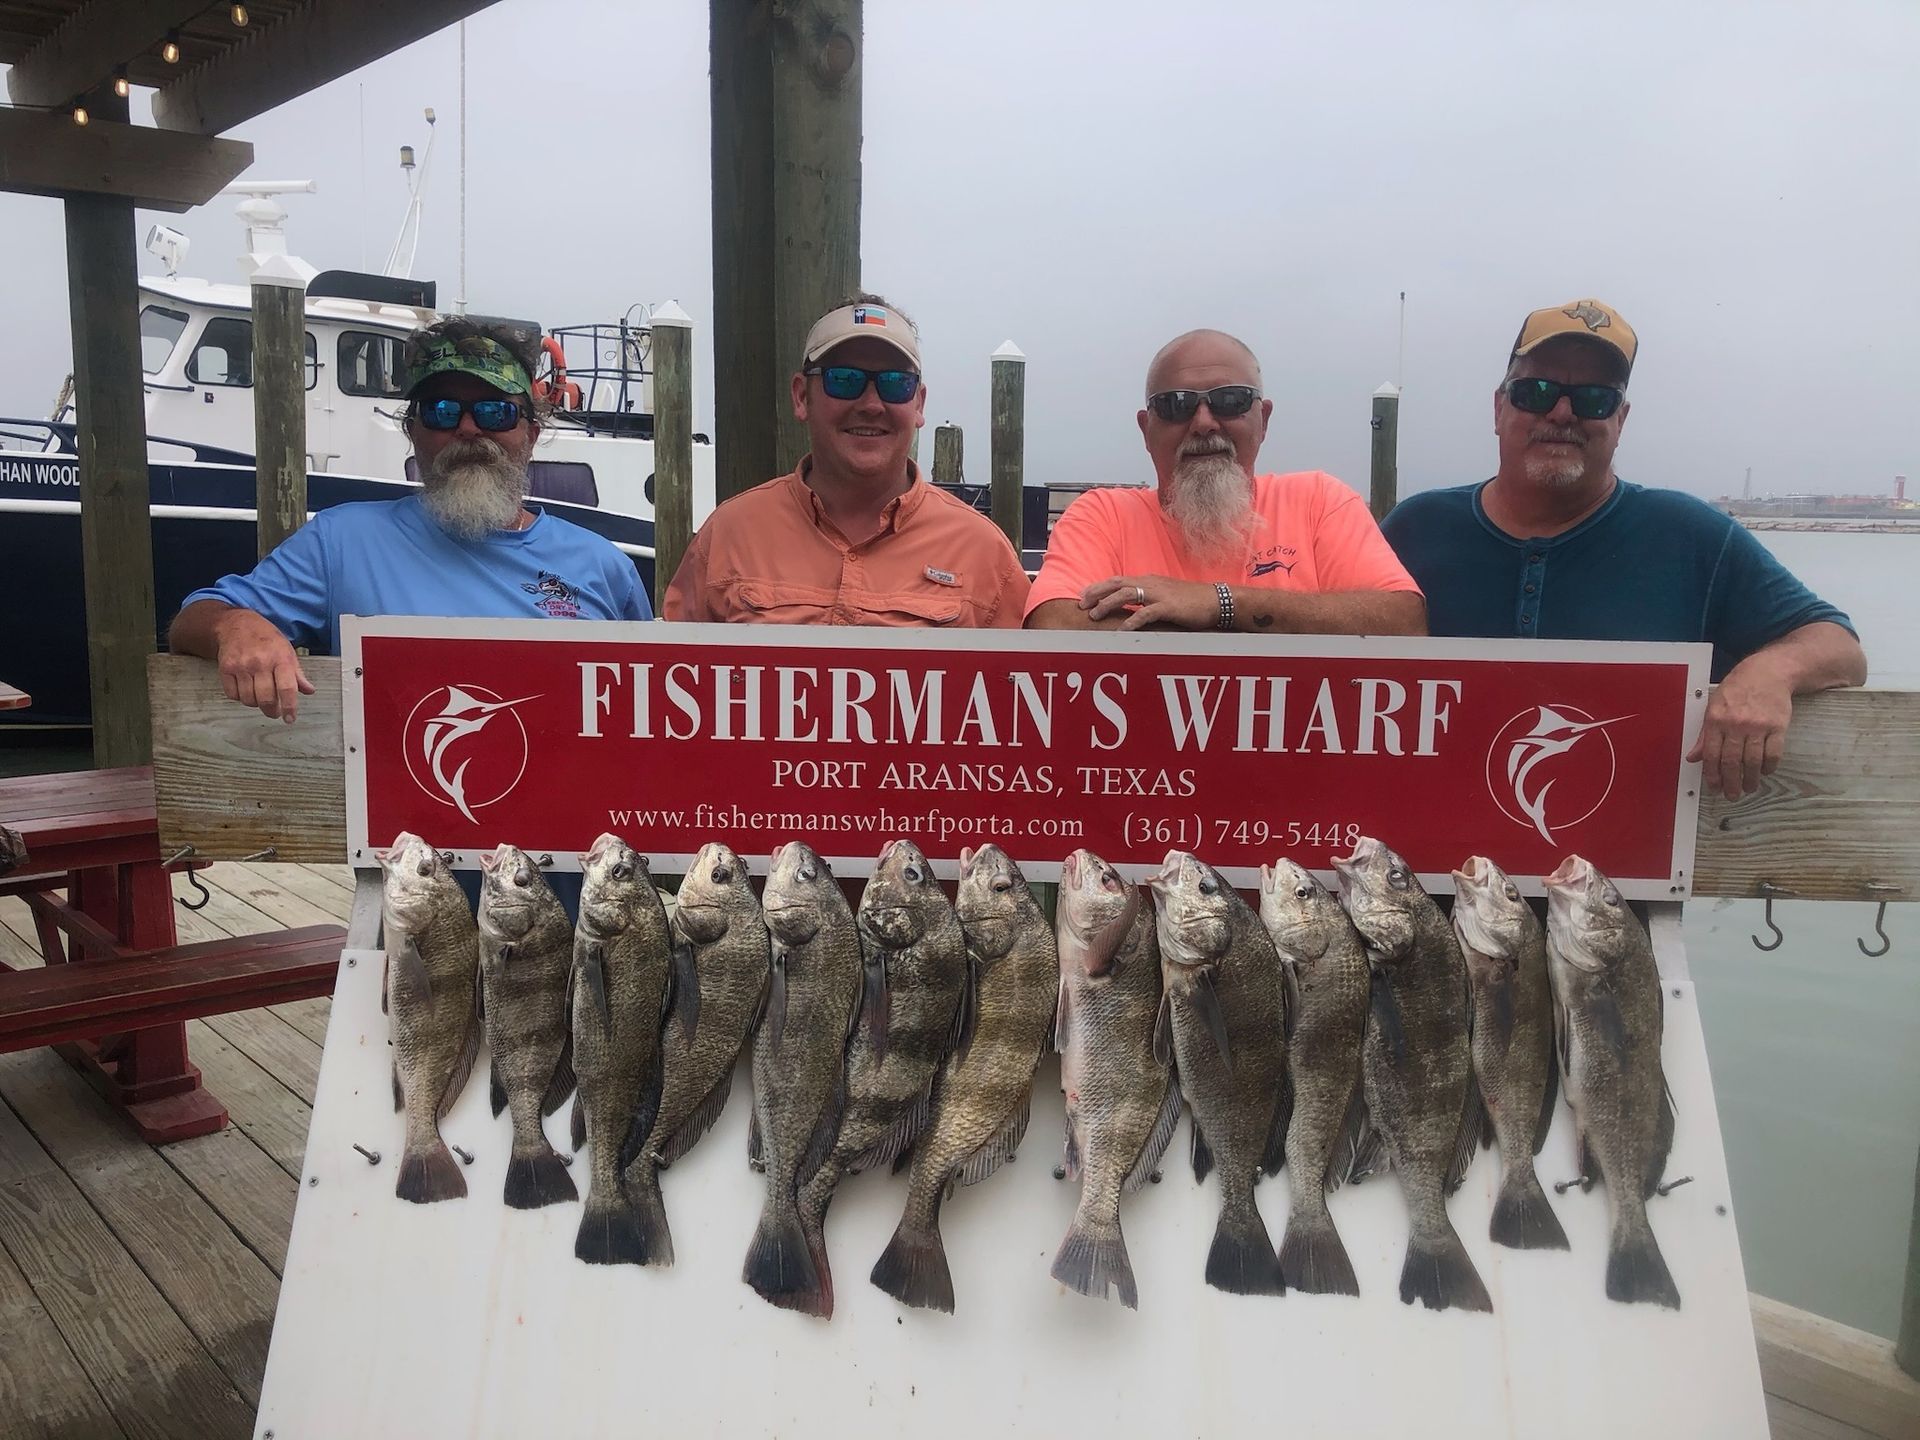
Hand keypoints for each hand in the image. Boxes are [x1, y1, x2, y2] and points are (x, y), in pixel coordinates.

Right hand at [213, 609, 313, 722]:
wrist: (237, 624)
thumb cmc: (266, 638)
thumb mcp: (287, 651)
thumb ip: (297, 673)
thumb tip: (309, 690)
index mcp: (280, 659)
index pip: (287, 688)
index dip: (289, 707)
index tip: (290, 719)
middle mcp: (260, 663)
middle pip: (266, 698)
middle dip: (271, 710)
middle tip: (274, 712)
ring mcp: (241, 666)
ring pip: (248, 699)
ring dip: (255, 704)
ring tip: (260, 696)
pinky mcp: (226, 668)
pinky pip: (232, 694)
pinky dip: (240, 697)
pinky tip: (245, 689)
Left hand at [1081, 575, 1218, 631]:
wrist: (1216, 600)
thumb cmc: (1191, 600)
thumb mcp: (1165, 595)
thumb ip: (1147, 598)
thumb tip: (1131, 605)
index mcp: (1148, 580)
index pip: (1117, 580)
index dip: (1099, 586)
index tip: (1083, 595)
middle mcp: (1150, 584)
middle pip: (1116, 584)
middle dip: (1097, 593)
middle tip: (1082, 605)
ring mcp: (1159, 594)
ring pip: (1127, 594)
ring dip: (1108, 604)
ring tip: (1095, 614)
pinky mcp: (1168, 607)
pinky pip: (1146, 613)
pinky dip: (1132, 620)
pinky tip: (1122, 630)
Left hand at [1687, 662, 1792, 797]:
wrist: (1768, 672)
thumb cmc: (1737, 689)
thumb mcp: (1713, 707)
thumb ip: (1704, 735)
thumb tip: (1693, 757)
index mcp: (1716, 720)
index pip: (1711, 755)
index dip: (1712, 775)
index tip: (1714, 788)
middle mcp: (1736, 724)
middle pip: (1732, 762)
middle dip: (1731, 783)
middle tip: (1732, 795)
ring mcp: (1758, 726)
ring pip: (1753, 761)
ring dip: (1750, 779)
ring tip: (1748, 788)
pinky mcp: (1777, 726)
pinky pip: (1773, 753)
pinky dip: (1769, 767)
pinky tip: (1765, 772)